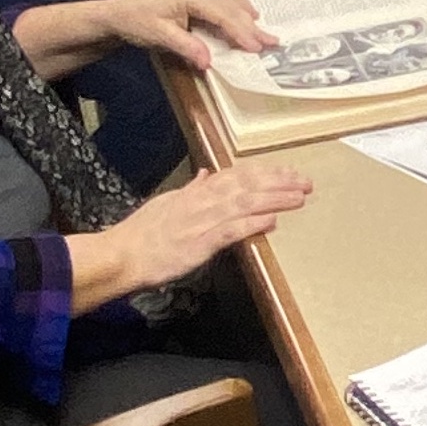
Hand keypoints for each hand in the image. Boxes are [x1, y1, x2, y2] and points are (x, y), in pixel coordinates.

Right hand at [69, 163, 312, 307]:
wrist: (122, 255)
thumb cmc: (142, 233)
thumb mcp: (167, 202)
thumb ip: (191, 189)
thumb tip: (206, 174)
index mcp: (196, 193)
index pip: (236, 175)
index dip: (264, 172)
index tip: (287, 170)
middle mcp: (202, 202)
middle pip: (247, 186)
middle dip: (278, 182)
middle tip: (304, 181)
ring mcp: (202, 222)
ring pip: (244, 204)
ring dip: (274, 199)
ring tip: (298, 197)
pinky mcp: (199, 244)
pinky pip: (229, 231)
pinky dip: (251, 224)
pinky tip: (271, 221)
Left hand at [101, 0, 274, 72]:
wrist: (119, 14)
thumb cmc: (137, 22)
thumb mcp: (159, 36)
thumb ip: (186, 47)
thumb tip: (209, 62)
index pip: (223, 15)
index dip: (241, 32)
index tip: (255, 48)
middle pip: (232, 9)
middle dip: (252, 27)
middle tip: (272, 43)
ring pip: (231, 3)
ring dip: (249, 18)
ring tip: (265, 33)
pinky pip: (225, 1)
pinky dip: (239, 10)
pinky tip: (249, 15)